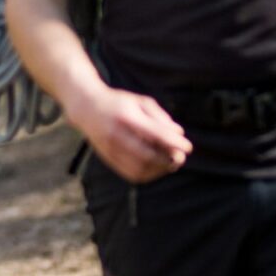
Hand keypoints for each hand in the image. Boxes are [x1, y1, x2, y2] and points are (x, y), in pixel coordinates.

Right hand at [65, 84, 192, 184]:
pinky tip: (156, 167)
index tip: (188, 147)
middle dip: (168, 159)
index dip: (174, 143)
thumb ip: (160, 117)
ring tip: (171, 163)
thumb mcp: (140, 101)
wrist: (87, 108)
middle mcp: (117, 134)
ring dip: (159, 169)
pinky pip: (130, 173)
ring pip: (139, 168)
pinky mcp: (108, 158)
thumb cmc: (120, 103)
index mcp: (127, 116)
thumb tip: (179, 133)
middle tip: (181, 157)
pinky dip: (148, 174)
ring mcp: (110, 148)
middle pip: (148, 155)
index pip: (155, 134)